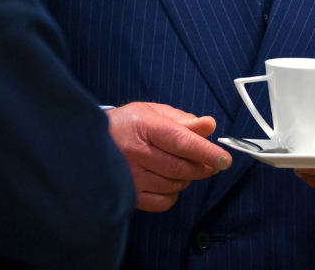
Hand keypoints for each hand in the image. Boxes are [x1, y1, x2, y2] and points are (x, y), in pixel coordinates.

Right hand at [106, 102, 231, 211]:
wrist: (90, 141)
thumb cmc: (127, 125)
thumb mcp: (154, 112)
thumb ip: (184, 120)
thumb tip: (209, 125)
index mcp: (144, 127)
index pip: (181, 141)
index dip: (206, 151)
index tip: (224, 159)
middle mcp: (136, 153)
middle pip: (181, 167)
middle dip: (202, 167)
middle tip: (211, 163)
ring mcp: (130, 177)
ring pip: (174, 185)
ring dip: (186, 178)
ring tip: (179, 166)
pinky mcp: (129, 195)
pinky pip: (163, 202)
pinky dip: (173, 194)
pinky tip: (167, 180)